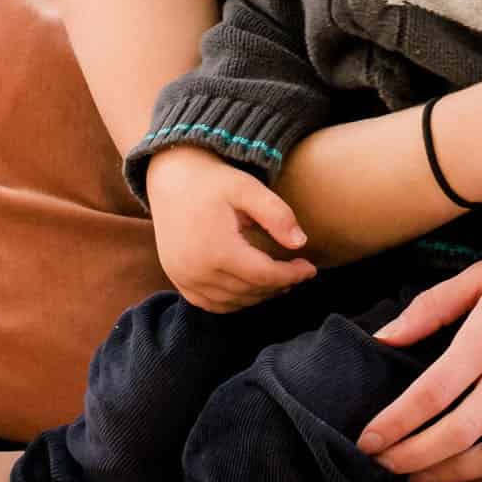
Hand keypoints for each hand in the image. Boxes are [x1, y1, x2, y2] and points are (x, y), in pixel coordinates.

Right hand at [142, 145, 315, 312]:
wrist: (171, 178)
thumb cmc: (213, 181)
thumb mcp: (247, 188)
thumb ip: (277, 215)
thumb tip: (301, 243)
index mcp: (217, 249)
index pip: (264, 275)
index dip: (292, 275)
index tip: (311, 268)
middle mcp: (197, 270)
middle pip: (250, 291)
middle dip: (279, 285)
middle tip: (298, 273)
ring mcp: (184, 278)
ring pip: (232, 302)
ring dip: (259, 295)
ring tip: (279, 280)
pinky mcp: (177, 279)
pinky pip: (211, 304)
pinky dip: (234, 301)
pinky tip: (251, 288)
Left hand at [354, 252, 481, 481]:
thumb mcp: (481, 276)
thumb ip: (430, 307)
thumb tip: (383, 337)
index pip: (431, 394)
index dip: (395, 423)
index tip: (366, 440)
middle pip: (454, 435)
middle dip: (410, 457)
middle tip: (380, 464)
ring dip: (445, 476)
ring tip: (413, 477)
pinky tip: (461, 476)